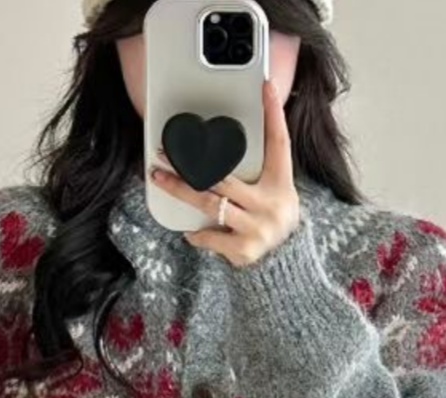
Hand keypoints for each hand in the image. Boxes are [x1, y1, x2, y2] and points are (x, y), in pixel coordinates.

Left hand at [150, 78, 300, 267]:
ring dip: (180, 191)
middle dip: (189, 165)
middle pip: (224, 177)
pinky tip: (190, 232)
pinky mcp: (244, 250)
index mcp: (281, 183)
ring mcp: (258, 228)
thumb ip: (256, 171)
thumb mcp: (275, 192)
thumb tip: (224, 146)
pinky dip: (197, 235)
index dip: (274, 113)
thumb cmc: (271, 219)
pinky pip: (210, 236)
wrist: (285, 263)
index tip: (266, 86)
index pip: (279, 141)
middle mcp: (271, 204)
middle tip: (163, 152)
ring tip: (160, 179)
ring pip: (210, 204)